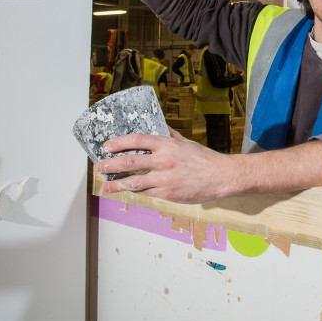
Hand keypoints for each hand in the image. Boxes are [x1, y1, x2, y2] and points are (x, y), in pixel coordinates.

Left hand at [96, 130, 233, 203]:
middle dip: (111, 165)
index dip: (118, 143)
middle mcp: (163, 160)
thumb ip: (170, 136)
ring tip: (106, 185)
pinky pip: (146, 192)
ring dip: (117, 184)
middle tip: (100, 166)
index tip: (106, 146)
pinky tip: (126, 191)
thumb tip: (158, 127)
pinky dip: (135, 191)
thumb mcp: (186, 143)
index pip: (136, 140)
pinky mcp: (167, 193)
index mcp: (167, 145)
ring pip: (134, 182)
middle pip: (130, 162)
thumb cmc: (205, 159)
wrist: (221, 176)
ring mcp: (165, 178)